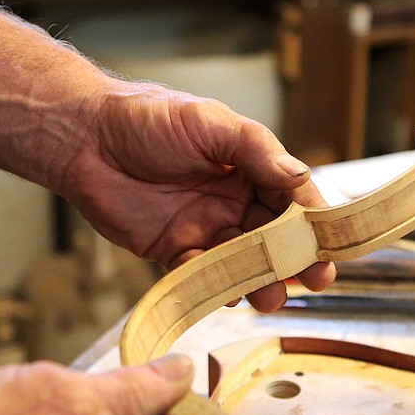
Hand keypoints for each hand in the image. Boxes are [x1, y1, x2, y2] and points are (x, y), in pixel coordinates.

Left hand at [55, 80, 335, 311]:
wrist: (84, 137)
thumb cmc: (146, 117)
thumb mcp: (209, 122)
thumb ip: (256, 150)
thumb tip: (300, 176)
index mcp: (249, 165)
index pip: (292, 196)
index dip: (313, 220)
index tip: (330, 243)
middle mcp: (232, 198)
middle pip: (275, 236)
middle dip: (296, 259)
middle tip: (315, 278)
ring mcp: (205, 226)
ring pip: (243, 262)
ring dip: (260, 280)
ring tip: (271, 297)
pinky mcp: (173, 249)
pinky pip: (200, 274)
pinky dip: (214, 286)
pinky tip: (223, 292)